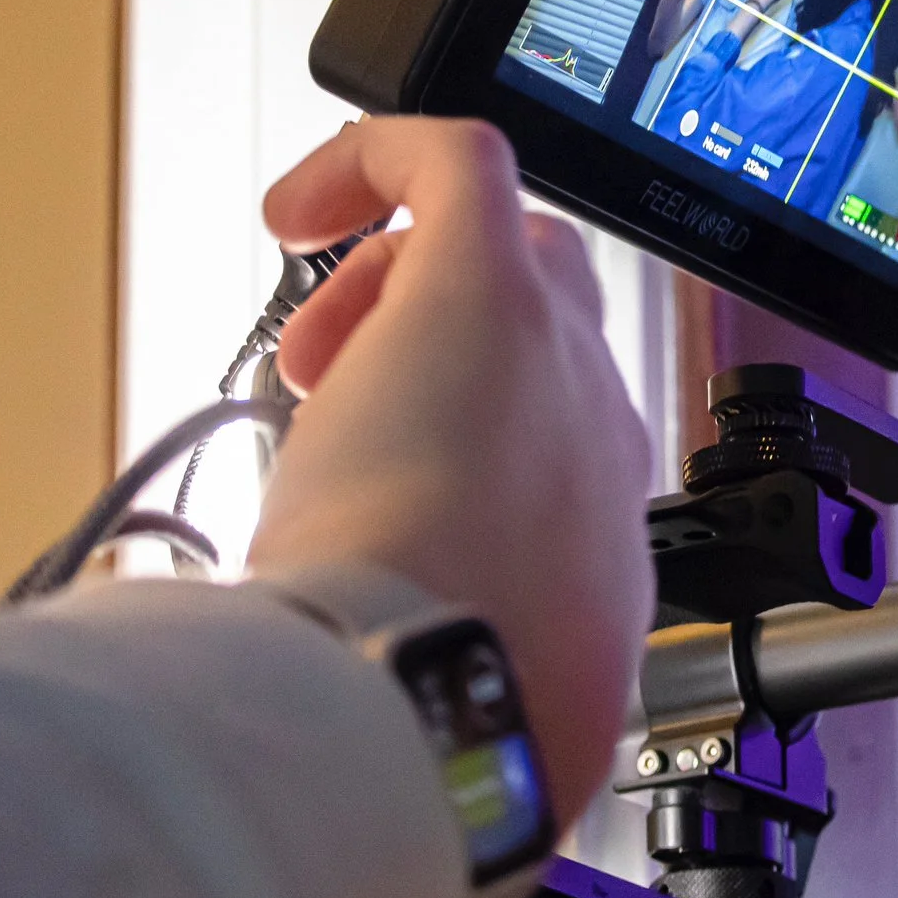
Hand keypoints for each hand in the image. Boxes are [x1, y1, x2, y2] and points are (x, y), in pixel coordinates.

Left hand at [250, 118, 653, 825]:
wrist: (429, 697)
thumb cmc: (434, 717)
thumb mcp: (472, 722)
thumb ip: (455, 715)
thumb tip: (394, 737)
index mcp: (599, 541)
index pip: (558, 437)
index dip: (474, 433)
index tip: (400, 471)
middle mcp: (598, 435)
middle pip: (550, 328)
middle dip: (448, 347)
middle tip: (346, 399)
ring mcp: (557, 357)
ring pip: (507, 258)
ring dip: (407, 289)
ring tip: (317, 363)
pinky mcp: (489, 281)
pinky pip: (458, 163)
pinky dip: (381, 161)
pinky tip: (298, 203)